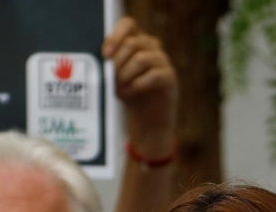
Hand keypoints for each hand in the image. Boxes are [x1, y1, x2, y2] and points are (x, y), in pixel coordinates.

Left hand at [104, 16, 177, 157]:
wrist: (147, 123)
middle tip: (110, 80)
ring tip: (119, 90)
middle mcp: (152, 48)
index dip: (115, 36)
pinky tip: (130, 94)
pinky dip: (137, 85)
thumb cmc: (130, 97)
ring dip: (125, 75)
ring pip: (141, 58)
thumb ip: (111, 65)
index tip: (105, 54)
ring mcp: (164, 62)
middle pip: (132, 43)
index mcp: (138, 42)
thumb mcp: (116, 78)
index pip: (128, 24)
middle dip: (117, 63)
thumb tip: (105, 59)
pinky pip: (153, 75)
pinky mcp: (170, 78)